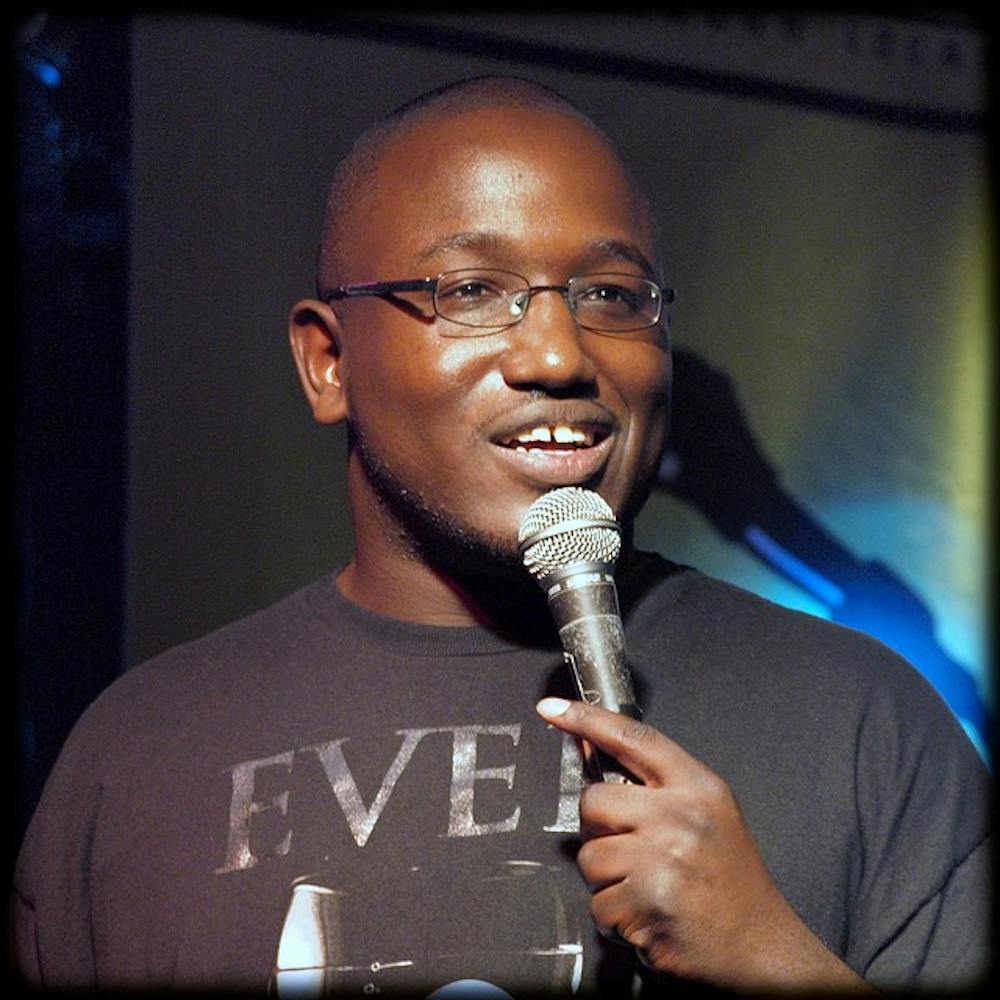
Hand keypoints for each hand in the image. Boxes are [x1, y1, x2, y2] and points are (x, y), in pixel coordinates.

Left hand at [535, 697, 874, 992]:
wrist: (762, 946)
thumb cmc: (731, 881)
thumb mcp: (710, 812)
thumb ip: (656, 784)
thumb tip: (592, 749)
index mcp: (698, 786)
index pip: (632, 737)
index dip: (587, 718)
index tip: (552, 709)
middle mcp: (680, 814)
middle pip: (594, 801)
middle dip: (598, 829)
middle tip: (629, 849)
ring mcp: (662, 857)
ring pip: (590, 856)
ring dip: (607, 879)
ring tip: (645, 887)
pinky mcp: (648, 900)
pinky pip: (599, 903)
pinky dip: (616, 917)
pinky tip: (647, 914)